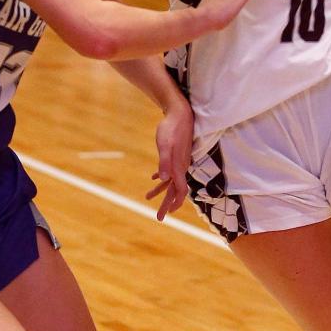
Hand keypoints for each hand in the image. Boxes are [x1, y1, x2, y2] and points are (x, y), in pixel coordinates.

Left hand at [145, 99, 193, 220]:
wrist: (180, 113)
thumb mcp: (164, 145)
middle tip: (159, 217)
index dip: (173, 204)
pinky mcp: (176, 155)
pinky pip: (169, 170)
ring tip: (148, 197)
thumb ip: (164, 162)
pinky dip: (161, 177)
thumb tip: (162, 180)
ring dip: (161, 191)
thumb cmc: (171, 129)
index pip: (179, 191)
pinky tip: (154, 178)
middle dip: (166, 203)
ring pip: (171, 181)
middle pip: (175, 190)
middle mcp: (181, 167)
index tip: (165, 214)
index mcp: (179, 167)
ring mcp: (180, 161)